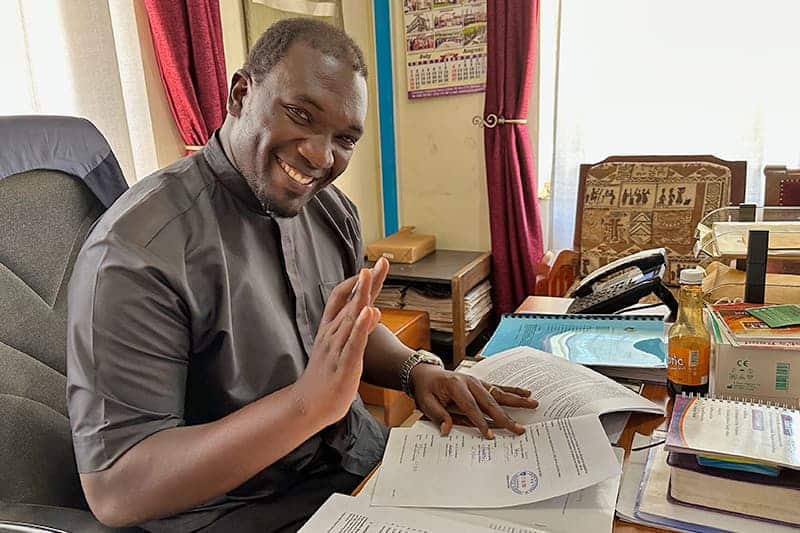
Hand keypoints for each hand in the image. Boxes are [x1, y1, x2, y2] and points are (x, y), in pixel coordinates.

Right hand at [296, 259, 389, 425]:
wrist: (308, 405)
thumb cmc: (326, 377)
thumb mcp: (341, 348)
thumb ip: (357, 328)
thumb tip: (373, 310)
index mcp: (329, 329)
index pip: (340, 297)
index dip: (354, 281)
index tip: (370, 267)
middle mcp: (332, 334)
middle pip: (350, 301)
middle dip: (366, 281)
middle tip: (380, 262)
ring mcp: (337, 348)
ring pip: (351, 317)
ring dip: (361, 295)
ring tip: (370, 274)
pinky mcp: (345, 363)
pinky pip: (354, 342)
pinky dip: (362, 326)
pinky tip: (370, 311)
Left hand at [410, 364, 537, 438]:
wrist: (427, 374)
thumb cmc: (427, 390)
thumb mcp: (426, 403)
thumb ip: (437, 415)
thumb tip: (447, 430)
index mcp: (455, 385)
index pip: (470, 406)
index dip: (480, 422)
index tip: (490, 435)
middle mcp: (470, 381)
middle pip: (490, 401)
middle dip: (505, 417)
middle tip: (519, 429)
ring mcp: (477, 381)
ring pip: (499, 393)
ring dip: (516, 400)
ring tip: (533, 404)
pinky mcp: (482, 384)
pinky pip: (499, 388)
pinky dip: (513, 391)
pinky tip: (526, 393)